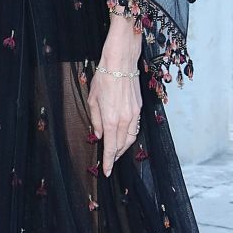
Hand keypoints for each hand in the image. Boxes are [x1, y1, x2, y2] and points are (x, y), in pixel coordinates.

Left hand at [87, 62, 141, 178]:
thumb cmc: (104, 77)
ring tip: (117, 151)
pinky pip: (135, 127)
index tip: (107, 171)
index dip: (109, 161)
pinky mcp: (139, 108)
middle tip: (111, 161)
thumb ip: (96, 120)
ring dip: (124, 147)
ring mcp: (134, 114)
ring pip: (131, 138)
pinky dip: (129, 135)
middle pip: (123, 145)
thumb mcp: (93, 100)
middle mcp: (125, 119)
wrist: (121, 61)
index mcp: (111, 119)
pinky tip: (124, 136)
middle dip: (117, 155)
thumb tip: (100, 135)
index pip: (111, 147)